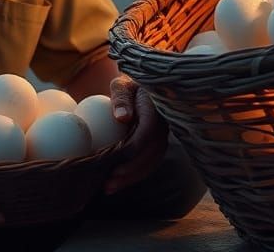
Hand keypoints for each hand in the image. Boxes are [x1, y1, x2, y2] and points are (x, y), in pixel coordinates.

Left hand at [104, 74, 168, 194]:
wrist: (140, 90)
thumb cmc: (126, 87)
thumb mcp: (121, 86)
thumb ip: (120, 98)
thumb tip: (122, 118)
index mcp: (156, 108)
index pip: (149, 131)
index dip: (134, 149)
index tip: (116, 162)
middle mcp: (164, 124)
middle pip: (152, 152)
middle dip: (131, 170)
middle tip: (108, 182)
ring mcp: (164, 135)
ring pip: (153, 161)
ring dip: (132, 177)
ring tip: (109, 187)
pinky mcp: (159, 145)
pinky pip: (151, 162)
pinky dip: (135, 175)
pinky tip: (117, 182)